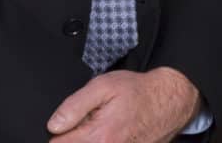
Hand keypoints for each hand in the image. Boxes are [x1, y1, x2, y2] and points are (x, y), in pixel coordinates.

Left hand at [48, 67, 200, 142]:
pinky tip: (110, 133)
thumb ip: (75, 105)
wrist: (168, 102)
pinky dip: (102, 141)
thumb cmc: (138, 92)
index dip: (59, 131)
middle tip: (87, 121)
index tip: (67, 122)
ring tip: (100, 127)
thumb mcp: (103, 85)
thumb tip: (53, 125)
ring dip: (88, 139)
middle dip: (74, 136)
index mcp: (98, 137)